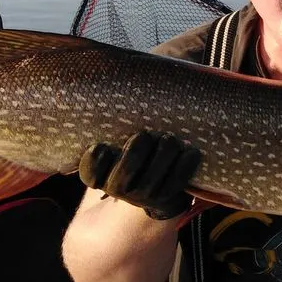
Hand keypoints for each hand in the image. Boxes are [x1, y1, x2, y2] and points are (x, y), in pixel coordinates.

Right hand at [78, 132, 200, 219]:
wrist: (153, 181)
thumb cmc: (127, 148)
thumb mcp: (112, 138)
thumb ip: (111, 126)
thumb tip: (112, 82)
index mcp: (97, 174)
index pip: (89, 171)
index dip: (95, 160)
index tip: (102, 146)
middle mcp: (117, 189)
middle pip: (125, 172)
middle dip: (136, 152)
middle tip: (145, 136)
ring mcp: (141, 196)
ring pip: (152, 178)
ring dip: (163, 155)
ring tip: (170, 139)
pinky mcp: (164, 198)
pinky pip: (175, 183)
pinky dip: (185, 166)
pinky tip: (192, 152)